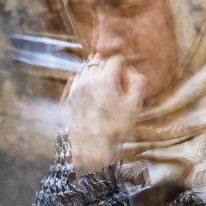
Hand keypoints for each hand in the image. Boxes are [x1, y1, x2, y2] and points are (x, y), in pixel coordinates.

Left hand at [65, 54, 146, 175]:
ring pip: (86, 68)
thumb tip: (130, 70)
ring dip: (95, 71)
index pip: (115, 57)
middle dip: (108, 64)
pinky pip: (76, 79)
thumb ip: (138, 82)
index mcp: (105, 79)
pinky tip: (91, 91)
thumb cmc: (115, 128)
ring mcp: (74, 87)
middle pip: (99, 60)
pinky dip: (84, 80)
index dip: (123, 62)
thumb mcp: (134, 106)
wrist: (91, 148)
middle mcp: (87, 79)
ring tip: (103, 86)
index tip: (125, 73)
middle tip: (115, 78)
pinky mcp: (67, 97)